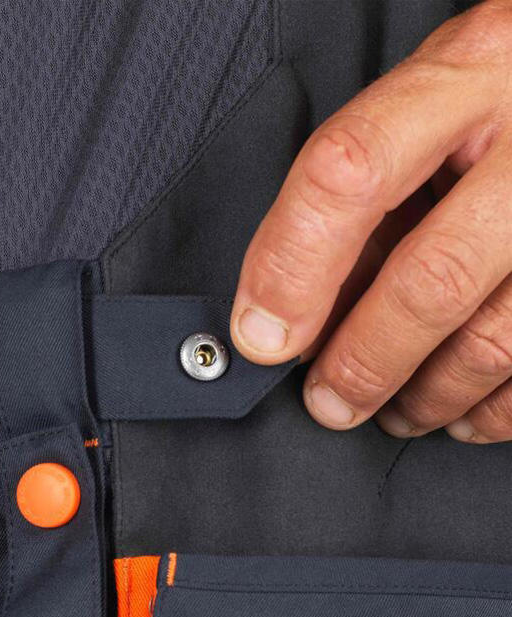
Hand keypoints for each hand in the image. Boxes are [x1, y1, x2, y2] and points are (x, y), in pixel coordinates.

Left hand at [230, 0, 511, 442]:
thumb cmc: (496, 106)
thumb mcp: (424, 113)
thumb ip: (359, 200)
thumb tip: (286, 318)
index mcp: (467, 73)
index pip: (351, 172)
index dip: (292, 269)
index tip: (261, 339)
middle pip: (433, 278)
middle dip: (363, 363)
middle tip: (327, 402)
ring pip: (496, 340)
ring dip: (428, 397)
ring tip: (394, 410)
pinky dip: (493, 409)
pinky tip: (461, 410)